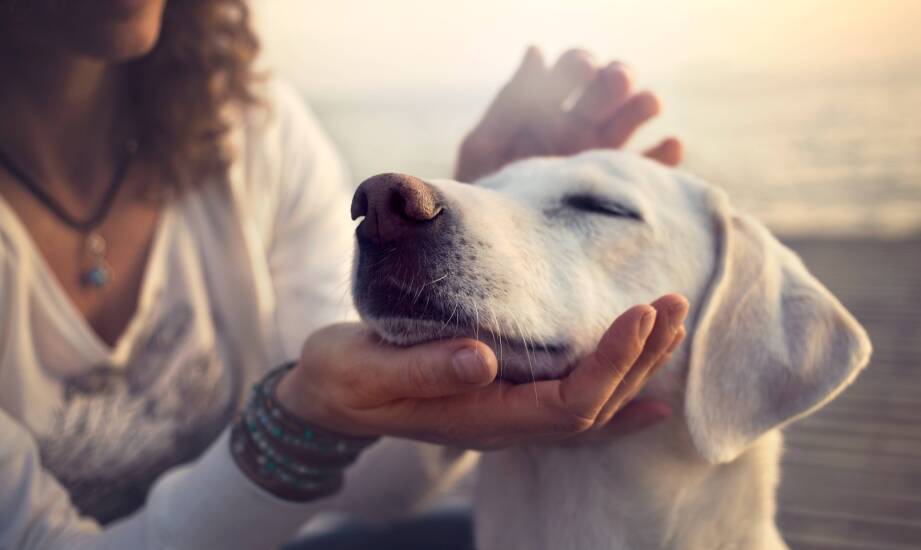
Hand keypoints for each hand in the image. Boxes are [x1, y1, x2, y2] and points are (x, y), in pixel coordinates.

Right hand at [275, 294, 688, 449]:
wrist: (328, 397)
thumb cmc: (343, 379)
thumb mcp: (367, 370)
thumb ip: (423, 369)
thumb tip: (482, 358)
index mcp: (479, 418)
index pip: (567, 403)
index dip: (611, 363)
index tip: (640, 313)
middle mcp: (505, 424)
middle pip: (595, 405)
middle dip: (640, 357)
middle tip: (673, 303)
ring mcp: (507, 415)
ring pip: (591, 405)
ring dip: (637, 367)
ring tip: (672, 324)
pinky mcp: (504, 397)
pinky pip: (573, 407)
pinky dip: (617, 399)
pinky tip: (651, 396)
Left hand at [455, 47, 682, 182]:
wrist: (497, 251)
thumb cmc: (483, 198)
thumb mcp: (485, 148)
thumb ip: (510, 103)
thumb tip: (537, 51)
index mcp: (546, 110)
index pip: (572, 71)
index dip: (580, 65)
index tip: (583, 68)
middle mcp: (578, 128)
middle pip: (607, 90)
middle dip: (615, 79)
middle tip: (617, 80)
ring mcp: (601, 158)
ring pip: (631, 121)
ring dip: (643, 105)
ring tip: (648, 103)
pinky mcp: (618, 191)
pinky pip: (650, 170)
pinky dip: (664, 156)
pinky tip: (670, 145)